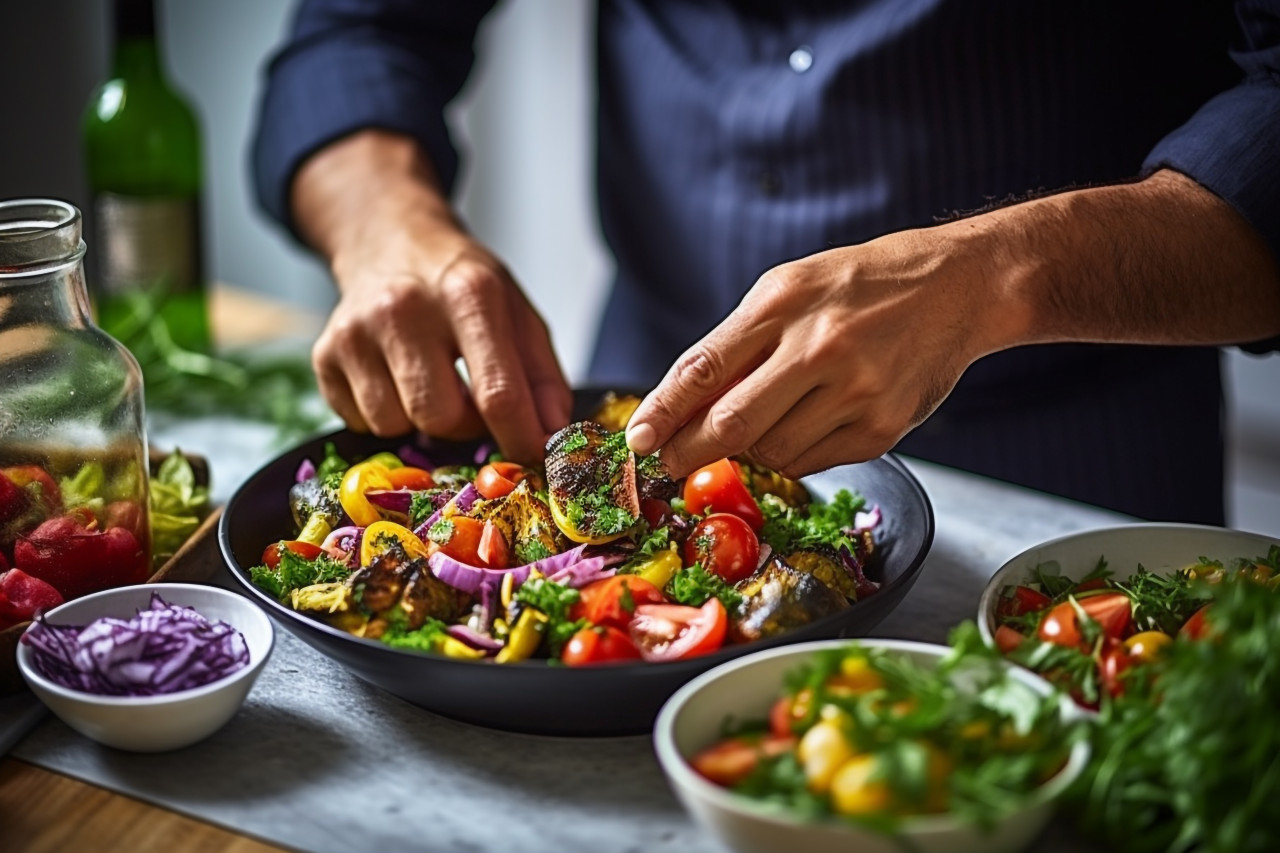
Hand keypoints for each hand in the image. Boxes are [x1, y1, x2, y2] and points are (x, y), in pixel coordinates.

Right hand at [315, 230, 570, 462]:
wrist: (391, 242)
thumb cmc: (460, 286)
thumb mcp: (518, 314)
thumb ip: (543, 377)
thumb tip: (551, 436)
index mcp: (469, 294)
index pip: (498, 393)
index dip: (520, 439)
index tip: (533, 459)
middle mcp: (405, 307)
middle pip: (440, 418)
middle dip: (464, 426)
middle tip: (470, 400)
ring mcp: (356, 331)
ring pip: (396, 425)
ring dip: (421, 420)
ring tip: (429, 380)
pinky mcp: (324, 353)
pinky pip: (361, 422)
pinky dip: (386, 414)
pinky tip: (394, 377)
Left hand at [627, 169, 1279, 478]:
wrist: (961, 288)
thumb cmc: (863, 283)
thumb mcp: (791, 286)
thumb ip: (738, 341)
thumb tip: (680, 403)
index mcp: (784, 302)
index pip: (703, 369)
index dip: (662, 413)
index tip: (636, 440)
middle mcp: (819, 348)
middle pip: (731, 424)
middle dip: (689, 453)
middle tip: (667, 465)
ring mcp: (855, 393)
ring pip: (770, 453)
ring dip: (743, 456)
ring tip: (740, 439)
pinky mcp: (881, 429)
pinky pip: (811, 463)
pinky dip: (787, 458)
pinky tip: (790, 434)